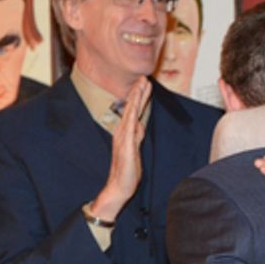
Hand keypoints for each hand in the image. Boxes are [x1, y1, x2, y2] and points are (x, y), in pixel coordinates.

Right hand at [90, 78, 151, 220]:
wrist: (119, 186)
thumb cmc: (127, 171)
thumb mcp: (135, 149)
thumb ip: (137, 136)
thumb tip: (141, 125)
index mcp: (126, 133)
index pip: (134, 111)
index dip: (140, 97)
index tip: (145, 84)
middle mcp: (123, 132)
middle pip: (132, 108)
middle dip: (138, 92)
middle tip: (144, 77)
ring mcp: (123, 138)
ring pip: (131, 113)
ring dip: (136, 98)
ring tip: (142, 85)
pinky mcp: (126, 145)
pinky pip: (130, 126)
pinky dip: (133, 115)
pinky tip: (136, 105)